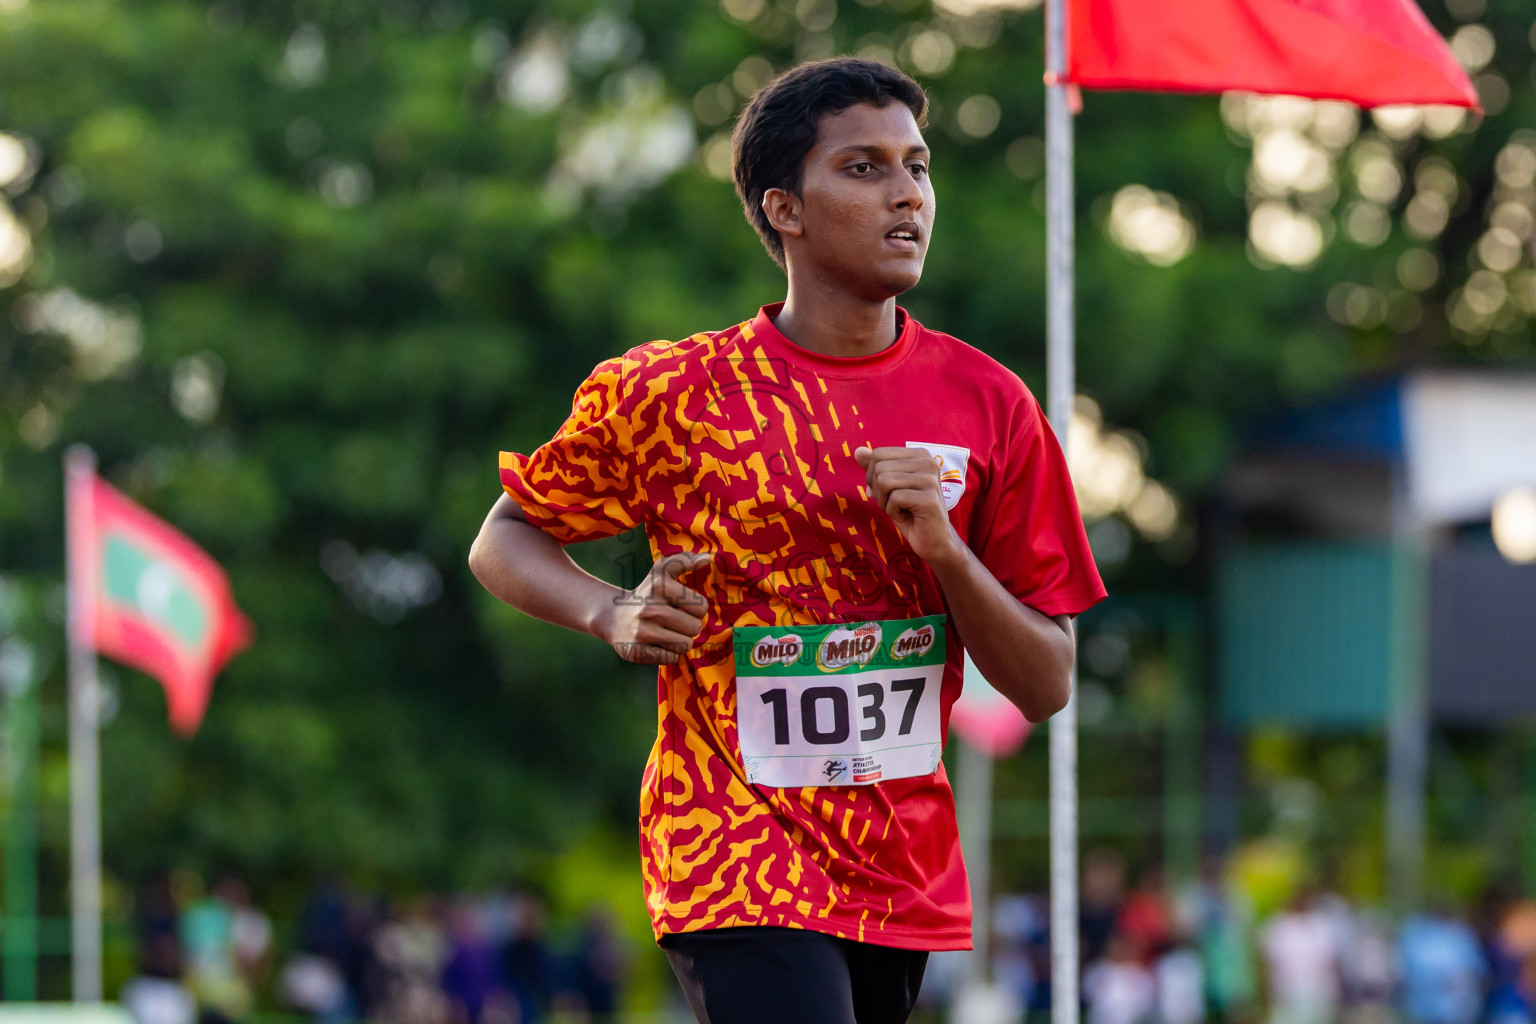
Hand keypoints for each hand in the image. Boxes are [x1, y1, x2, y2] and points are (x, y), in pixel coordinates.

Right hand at [601, 552, 710, 664]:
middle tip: (674, 622)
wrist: (612, 617)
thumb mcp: (660, 573)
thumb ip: (683, 562)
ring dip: (680, 642)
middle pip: (695, 628)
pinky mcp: (637, 652)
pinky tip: (657, 644)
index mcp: (659, 586)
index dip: (696, 610)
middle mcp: (649, 609)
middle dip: (689, 627)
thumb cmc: (645, 594)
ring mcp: (642, 632)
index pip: (701, 607)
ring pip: (685, 645)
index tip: (682, 607)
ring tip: (666, 633)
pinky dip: (669, 653)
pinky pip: (672, 658)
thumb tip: (707, 558)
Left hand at [854, 446, 961, 564]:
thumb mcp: (888, 488)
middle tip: (895, 504)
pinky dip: (893, 512)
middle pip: (879, 467)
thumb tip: (858, 451)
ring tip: (901, 509)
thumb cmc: (910, 513)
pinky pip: (894, 499)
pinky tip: (909, 516)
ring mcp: (930, 479)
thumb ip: (875, 468)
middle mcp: (928, 461)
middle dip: (878, 491)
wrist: (933, 540)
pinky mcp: (929, 498)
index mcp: (920, 454)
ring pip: (884, 481)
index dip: (873, 477)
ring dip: (885, 502)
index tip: (888, 492)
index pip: (878, 454)